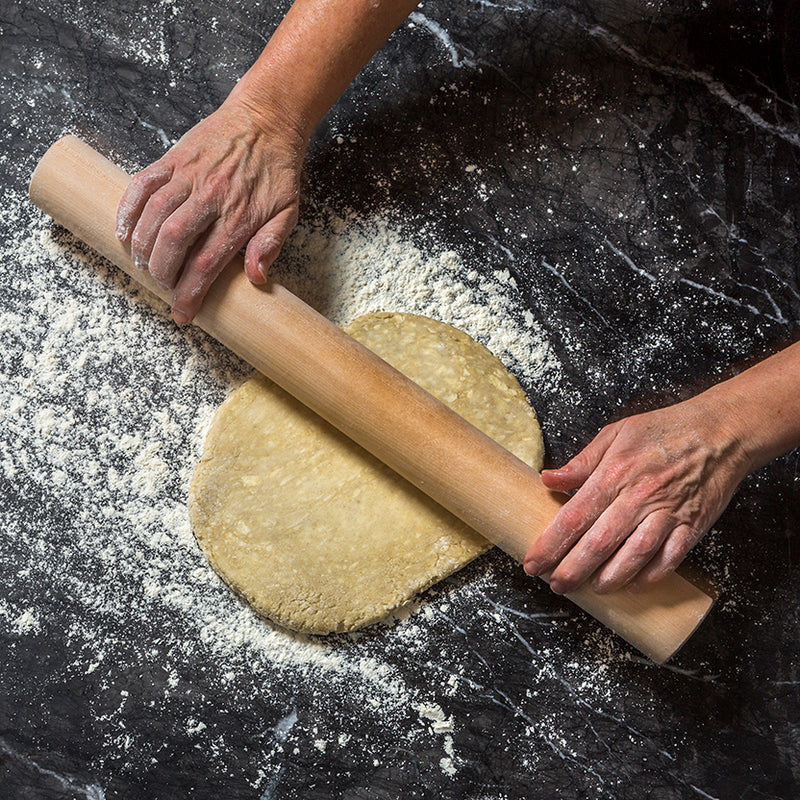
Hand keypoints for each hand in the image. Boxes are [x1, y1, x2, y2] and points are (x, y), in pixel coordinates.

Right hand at [115, 98, 305, 322]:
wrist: (267, 120)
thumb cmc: (278, 171)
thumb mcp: (288, 212)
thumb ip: (271, 245)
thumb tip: (256, 278)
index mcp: (239, 216)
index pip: (206, 264)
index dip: (190, 294)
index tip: (182, 314)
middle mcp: (211, 196)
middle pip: (174, 242)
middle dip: (162, 272)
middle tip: (162, 285)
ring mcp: (189, 175)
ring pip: (154, 215)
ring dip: (142, 246)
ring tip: (143, 265)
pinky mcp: (174, 158)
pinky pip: (142, 184)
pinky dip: (127, 208)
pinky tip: (121, 230)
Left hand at [524, 397, 751, 594]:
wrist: (720, 431)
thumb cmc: (664, 429)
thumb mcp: (615, 434)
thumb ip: (581, 462)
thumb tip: (547, 478)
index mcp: (614, 473)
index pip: (574, 517)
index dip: (551, 544)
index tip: (534, 562)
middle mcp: (638, 496)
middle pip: (599, 543)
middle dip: (572, 569)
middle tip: (556, 585)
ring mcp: (667, 513)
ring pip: (633, 555)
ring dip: (609, 578)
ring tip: (592, 589)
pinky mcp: (692, 525)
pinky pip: (669, 559)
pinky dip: (650, 575)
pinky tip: (634, 584)